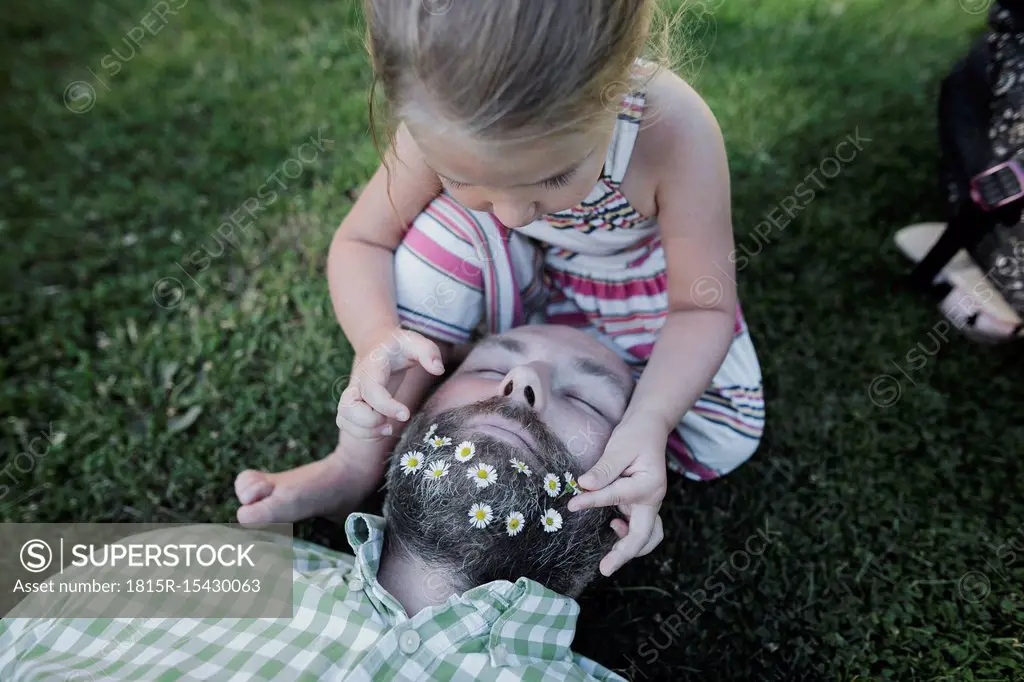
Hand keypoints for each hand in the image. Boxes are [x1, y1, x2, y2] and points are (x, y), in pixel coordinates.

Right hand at [337, 326, 443, 440]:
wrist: (378, 345)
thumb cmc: (399, 347)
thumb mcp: (416, 342)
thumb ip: (429, 353)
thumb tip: (438, 370)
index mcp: (372, 366)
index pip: (371, 390)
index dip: (386, 406)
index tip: (406, 414)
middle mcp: (356, 381)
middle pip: (348, 407)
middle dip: (370, 421)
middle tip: (391, 422)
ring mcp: (351, 394)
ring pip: (343, 418)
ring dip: (365, 431)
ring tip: (387, 428)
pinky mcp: (351, 405)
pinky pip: (346, 424)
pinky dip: (361, 433)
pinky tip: (382, 428)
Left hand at [567, 413, 668, 575]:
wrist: (650, 428)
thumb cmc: (635, 435)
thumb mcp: (619, 447)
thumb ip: (604, 469)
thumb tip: (584, 486)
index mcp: (649, 485)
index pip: (617, 497)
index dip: (592, 502)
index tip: (571, 505)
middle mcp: (653, 499)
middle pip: (644, 536)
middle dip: (624, 554)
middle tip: (604, 568)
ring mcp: (648, 504)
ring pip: (645, 537)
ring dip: (629, 549)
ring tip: (608, 557)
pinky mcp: (640, 505)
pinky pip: (639, 529)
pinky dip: (629, 537)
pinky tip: (612, 529)